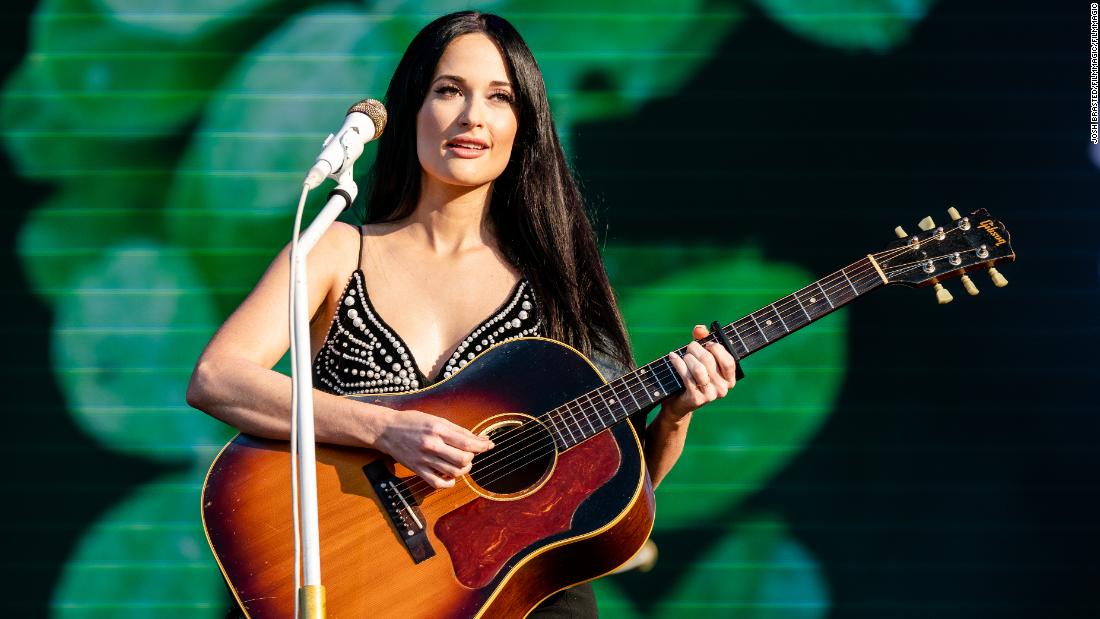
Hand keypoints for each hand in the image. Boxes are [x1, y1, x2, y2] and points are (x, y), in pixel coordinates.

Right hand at [374, 409, 492, 488]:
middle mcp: (431, 445)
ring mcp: (424, 459)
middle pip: (463, 460)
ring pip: (453, 472)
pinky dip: (449, 482)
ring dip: (463, 470)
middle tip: (470, 454)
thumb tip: (476, 438)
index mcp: (437, 429)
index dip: (482, 445)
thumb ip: (456, 430)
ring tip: (462, 464)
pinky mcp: (417, 470)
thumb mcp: (435, 419)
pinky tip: (450, 476)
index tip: (489, 445)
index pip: (466, 442)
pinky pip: (438, 483)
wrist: (386, 430)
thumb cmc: (411, 422)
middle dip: (472, 458)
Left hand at [663, 324, 737, 421]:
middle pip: (709, 360)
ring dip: (687, 358)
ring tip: (683, 356)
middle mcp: (723, 389)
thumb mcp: (700, 357)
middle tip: (689, 348)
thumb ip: (702, 340)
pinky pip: (686, 376)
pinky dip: (678, 363)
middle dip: (696, 349)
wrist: (679, 402)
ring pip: (698, 368)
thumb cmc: (692, 376)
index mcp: (729, 379)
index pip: (728, 360)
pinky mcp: (696, 399)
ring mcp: (710, 395)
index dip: (716, 348)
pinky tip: (672, 357)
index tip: (706, 344)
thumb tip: (700, 328)